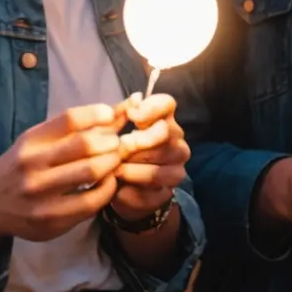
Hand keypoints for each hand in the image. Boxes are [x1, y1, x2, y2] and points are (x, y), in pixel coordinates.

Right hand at [0, 103, 125, 246]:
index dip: (97, 114)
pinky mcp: (51, 221)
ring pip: (91, 172)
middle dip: (111, 142)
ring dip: (112, 163)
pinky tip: (108, 183)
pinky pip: (91, 202)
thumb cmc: (19, 168)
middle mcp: (32, 166)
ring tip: (116, 161)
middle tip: (120, 143)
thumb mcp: (34, 143)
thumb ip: (69, 130)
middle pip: (85, 145)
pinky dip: (107, 189)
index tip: (112, 115)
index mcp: (29, 142)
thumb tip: (115, 112)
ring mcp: (41, 195)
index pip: (69, 119)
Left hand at [109, 94, 189, 222]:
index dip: (151, 108)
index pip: (167, 104)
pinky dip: (131, 192)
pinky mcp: (168, 193)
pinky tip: (120, 189)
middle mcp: (177, 144)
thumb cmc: (118, 152)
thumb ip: (121, 113)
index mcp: (164, 122)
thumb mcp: (114, 131)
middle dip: (136, 142)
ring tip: (114, 170)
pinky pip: (151, 194)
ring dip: (131, 170)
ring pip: (158, 169)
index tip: (132, 116)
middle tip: (118, 149)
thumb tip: (135, 98)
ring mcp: (176, 169)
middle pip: (164, 135)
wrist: (121, 189)